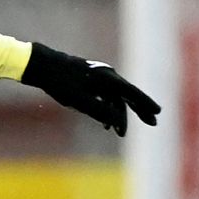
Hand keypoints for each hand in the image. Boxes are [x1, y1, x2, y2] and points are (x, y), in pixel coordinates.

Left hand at [21, 42, 161, 136]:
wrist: (41, 66)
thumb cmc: (60, 82)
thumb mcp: (79, 101)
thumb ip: (100, 111)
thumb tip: (117, 122)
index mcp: (106, 78)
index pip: (131, 92)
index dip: (145, 104)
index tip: (158, 113)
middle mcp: (106, 76)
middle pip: (128, 95)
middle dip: (139, 110)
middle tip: (153, 123)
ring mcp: (99, 78)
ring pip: (115, 98)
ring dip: (119, 115)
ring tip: (119, 133)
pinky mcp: (91, 81)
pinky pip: (105, 97)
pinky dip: (108, 110)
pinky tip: (106, 125)